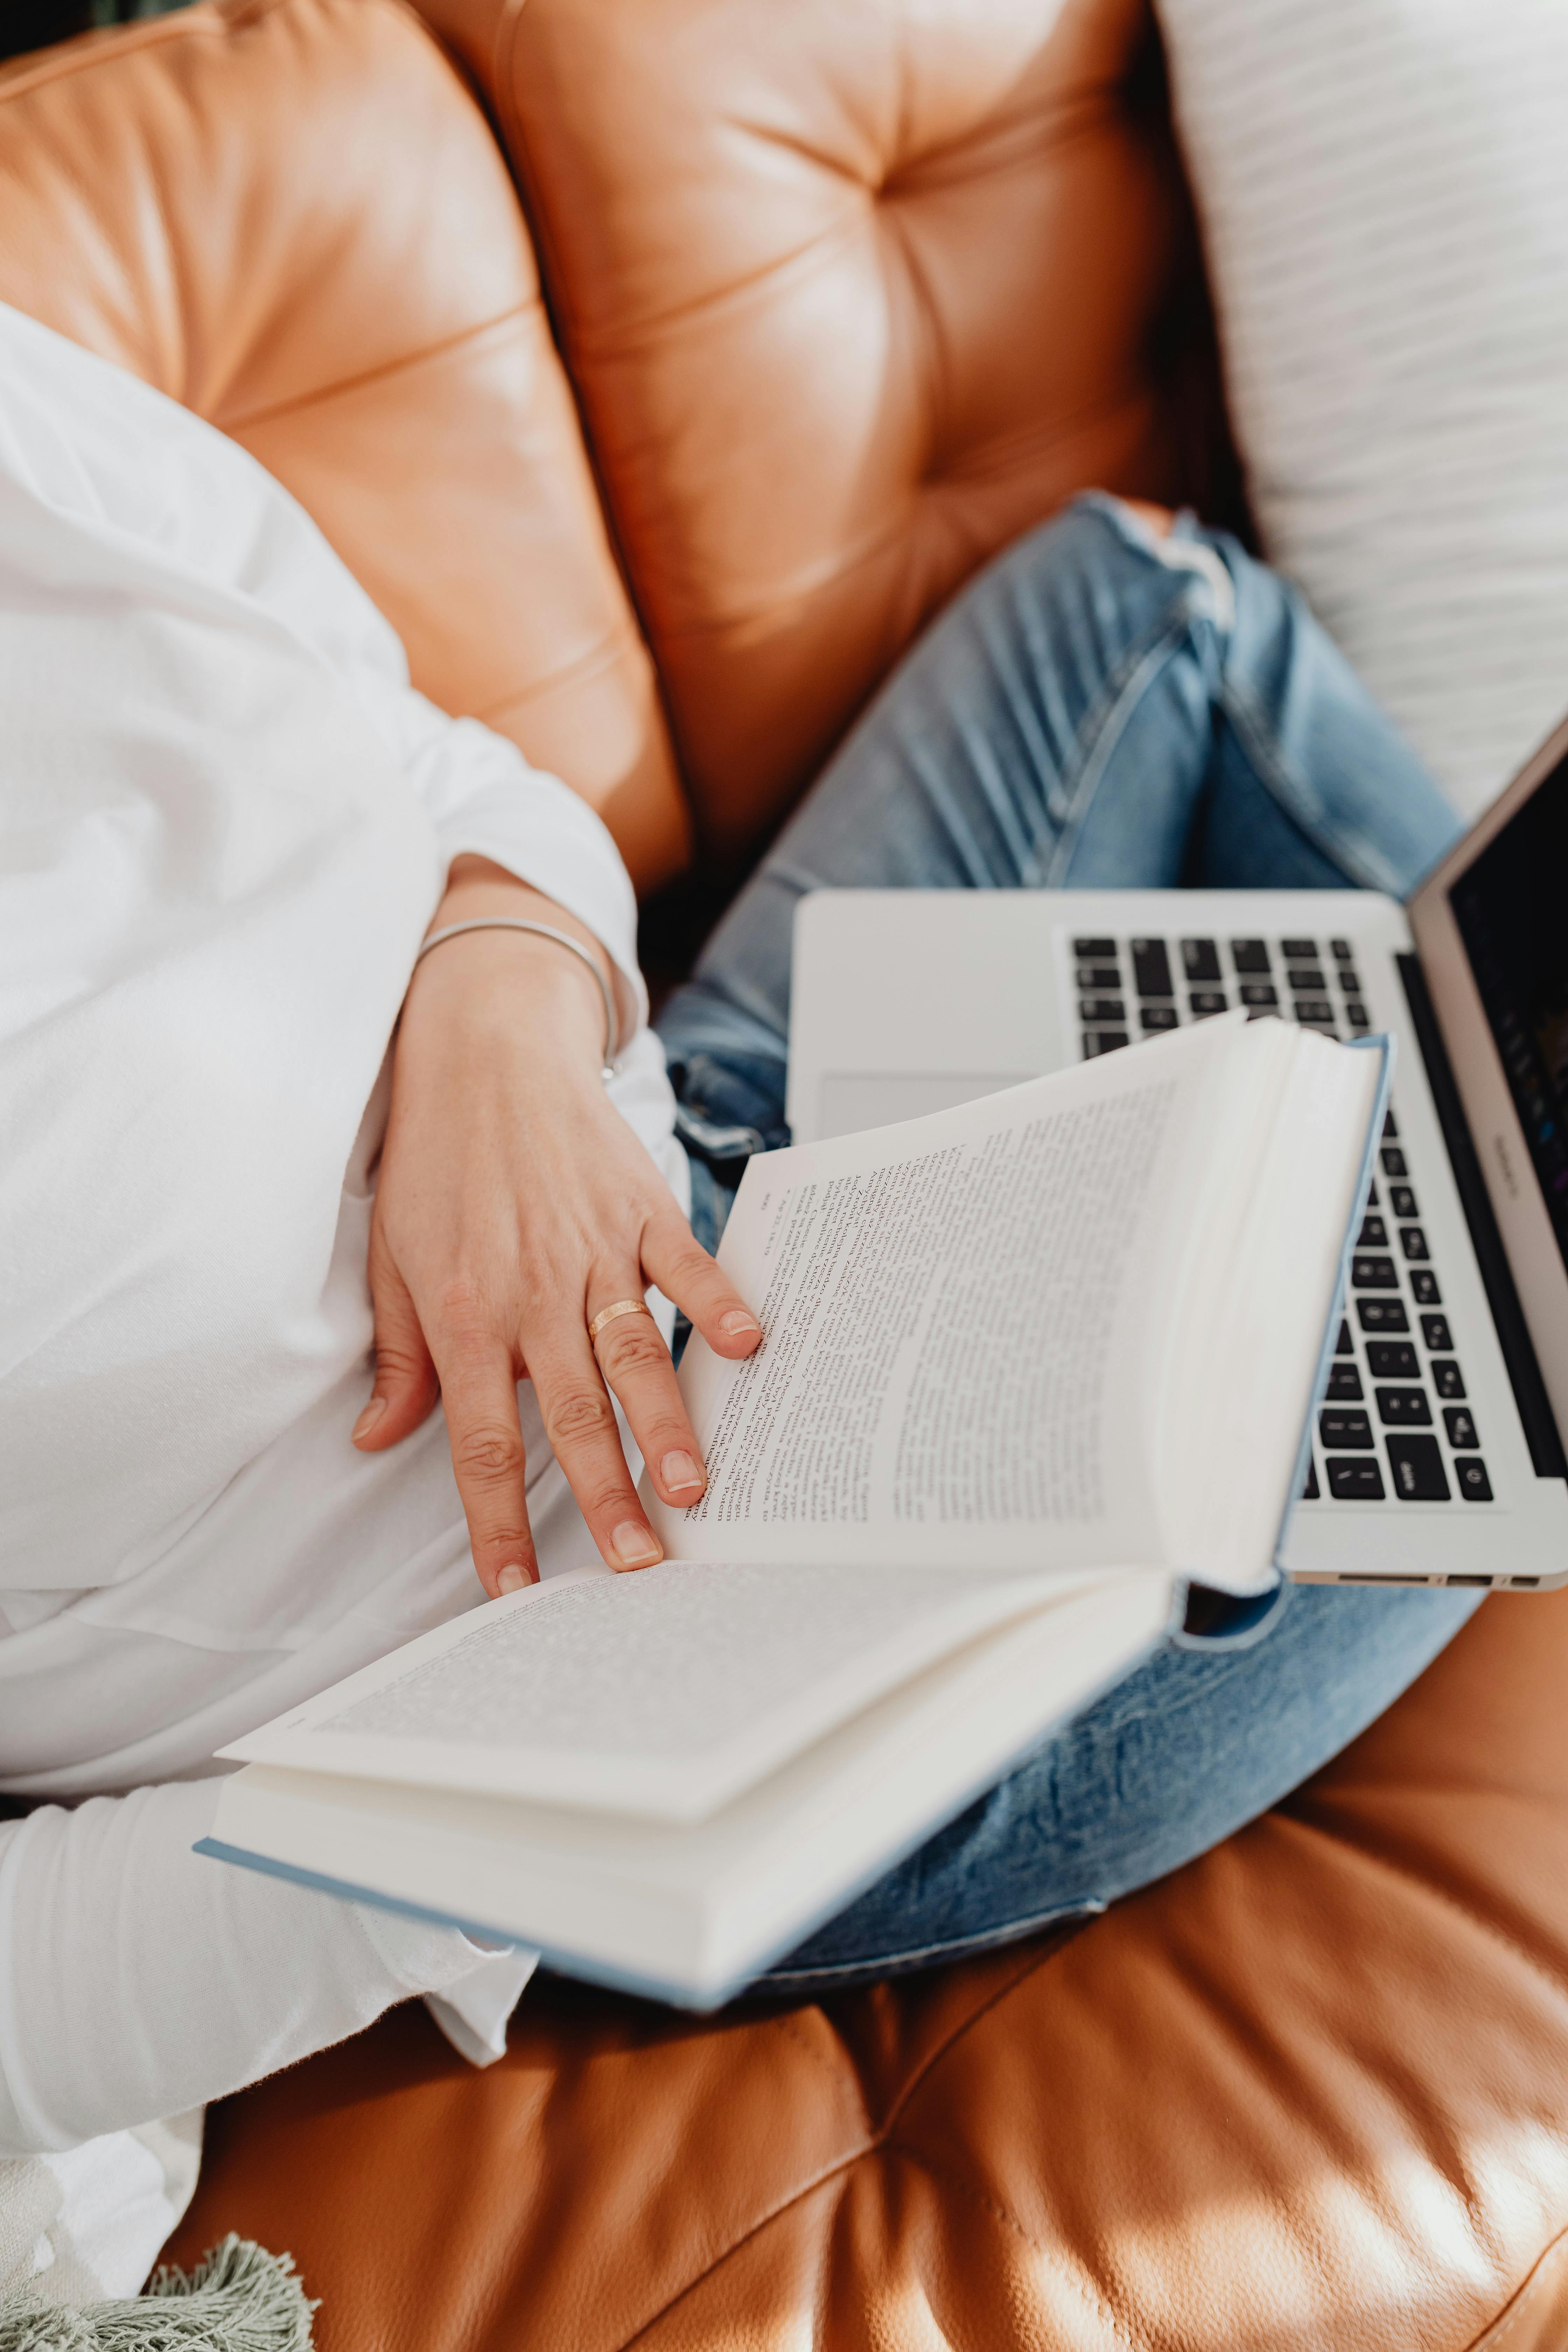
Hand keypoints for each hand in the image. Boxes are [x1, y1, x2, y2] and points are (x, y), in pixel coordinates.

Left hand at [351, 861, 761, 1594]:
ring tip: (697, 1488)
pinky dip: (716, 1303)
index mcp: (465, 1313)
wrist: (481, 1050)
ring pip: (632, 1354)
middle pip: (572, 1414)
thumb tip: (378, 1436)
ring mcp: (591, 1249)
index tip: (518, 1585)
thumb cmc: (436, 1158)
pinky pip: (684, 1264)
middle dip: (606, 1496)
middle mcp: (531, 1291)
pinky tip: (748, 1348)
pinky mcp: (638, 1207)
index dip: (498, 1520)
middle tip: (640, 1563)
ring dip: (667, 1425)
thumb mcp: (393, 1260)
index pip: (481, 1441)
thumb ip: (397, 1356)